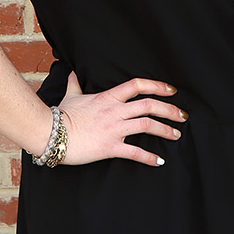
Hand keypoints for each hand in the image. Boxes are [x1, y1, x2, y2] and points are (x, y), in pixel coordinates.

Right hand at [56, 73, 185, 166]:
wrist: (49, 134)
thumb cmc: (60, 115)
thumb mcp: (71, 96)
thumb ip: (75, 84)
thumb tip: (71, 72)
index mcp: (108, 97)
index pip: (138, 85)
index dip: (158, 86)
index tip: (172, 90)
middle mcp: (115, 111)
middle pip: (150, 105)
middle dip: (170, 110)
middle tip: (183, 116)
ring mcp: (114, 128)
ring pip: (147, 125)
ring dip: (165, 130)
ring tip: (176, 134)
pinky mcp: (110, 147)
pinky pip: (134, 152)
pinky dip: (149, 157)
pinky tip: (159, 161)